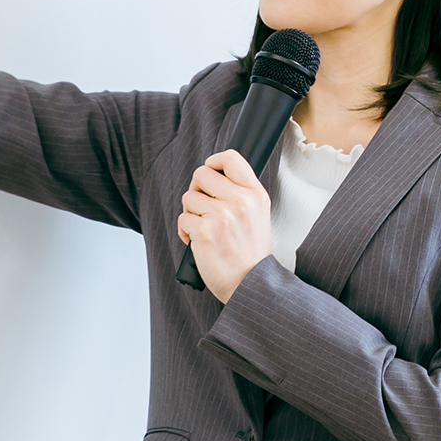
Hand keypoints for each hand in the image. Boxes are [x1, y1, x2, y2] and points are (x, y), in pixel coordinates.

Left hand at [177, 149, 273, 300]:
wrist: (250, 282)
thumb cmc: (250, 251)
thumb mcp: (258, 213)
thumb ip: (240, 191)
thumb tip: (213, 172)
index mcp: (255, 194)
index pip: (230, 158)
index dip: (213, 162)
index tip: (211, 173)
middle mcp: (241, 202)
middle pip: (201, 174)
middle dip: (197, 190)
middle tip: (205, 207)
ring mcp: (222, 216)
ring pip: (188, 197)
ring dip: (191, 213)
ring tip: (205, 228)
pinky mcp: (204, 232)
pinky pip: (182, 219)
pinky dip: (185, 231)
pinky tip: (199, 241)